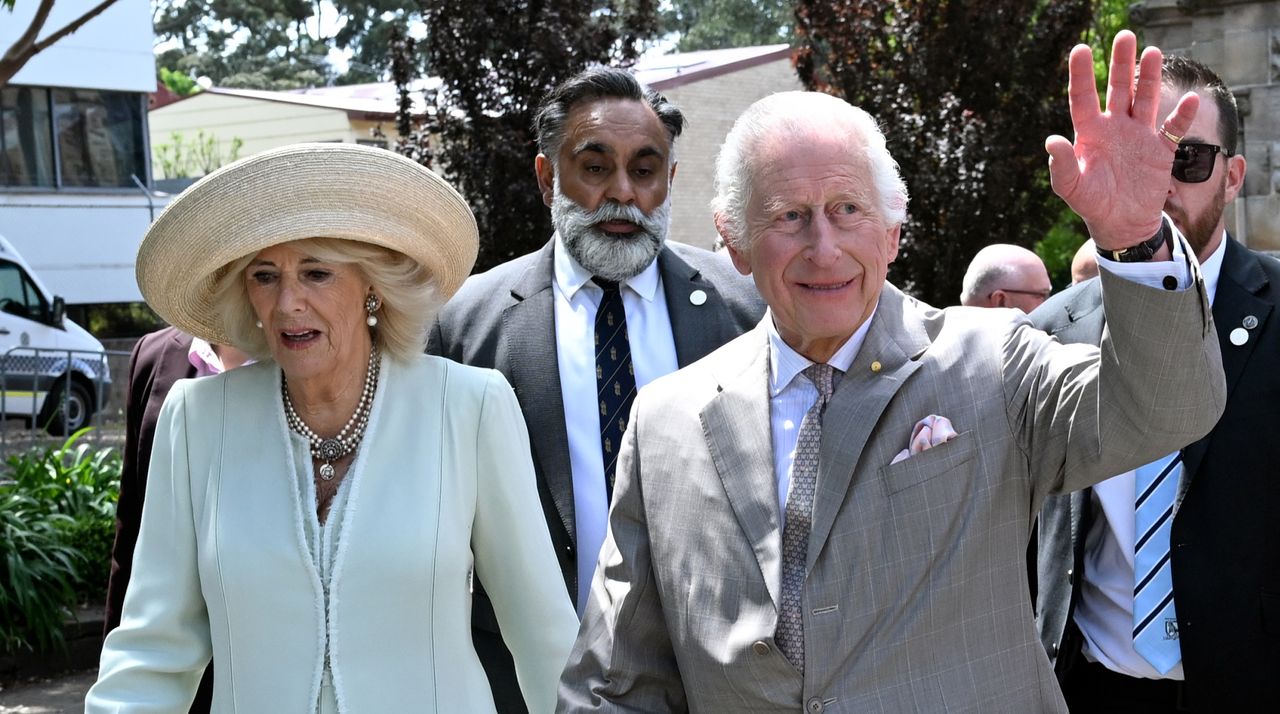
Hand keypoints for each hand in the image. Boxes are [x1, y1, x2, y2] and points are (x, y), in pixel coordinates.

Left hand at [1045, 30, 1198, 251]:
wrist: (1120, 224)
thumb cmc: (1091, 204)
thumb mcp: (1071, 188)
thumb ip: (1061, 165)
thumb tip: (1051, 141)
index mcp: (1090, 134)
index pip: (1083, 98)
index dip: (1081, 74)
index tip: (1080, 48)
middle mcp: (1115, 128)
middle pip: (1118, 88)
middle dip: (1121, 63)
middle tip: (1125, 35)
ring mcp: (1139, 136)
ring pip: (1145, 99)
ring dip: (1149, 78)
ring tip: (1153, 51)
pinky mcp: (1160, 150)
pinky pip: (1173, 128)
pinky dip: (1182, 116)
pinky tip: (1189, 100)